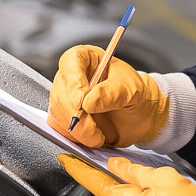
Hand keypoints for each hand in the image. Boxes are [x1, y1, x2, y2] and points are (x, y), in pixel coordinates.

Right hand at [49, 45, 173, 149]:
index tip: (81, 102)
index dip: (73, 82)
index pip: (71, 62)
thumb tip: (89, 102)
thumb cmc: (134, 95)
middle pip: (60, 91)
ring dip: (76, 129)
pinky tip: (91, 137)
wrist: (137, 115)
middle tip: (92, 128)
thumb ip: (112, 93)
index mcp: (87, 59)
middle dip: (75, 114)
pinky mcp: (63, 115)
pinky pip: (59, 126)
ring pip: (58, 111)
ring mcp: (65, 96)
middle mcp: (73, 76)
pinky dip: (74, 135)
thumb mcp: (131, 89)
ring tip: (97, 136)